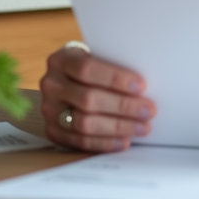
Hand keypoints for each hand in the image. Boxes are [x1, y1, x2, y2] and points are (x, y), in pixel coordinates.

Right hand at [39, 45, 155, 151]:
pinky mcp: (53, 131)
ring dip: (118, 127)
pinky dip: (105, 143)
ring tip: (142, 127)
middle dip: (123, 106)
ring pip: (84, 123)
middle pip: (88, 98)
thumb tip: (144, 86)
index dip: (115, 78)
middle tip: (148, 111)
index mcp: (61, 60)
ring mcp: (49, 110)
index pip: (87, 68)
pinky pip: (80, 142)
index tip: (141, 86)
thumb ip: (114, 65)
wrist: (66, 80)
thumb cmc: (91, 66)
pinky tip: (124, 141)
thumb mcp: (98, 56)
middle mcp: (51, 84)